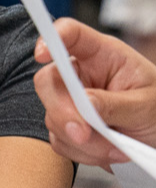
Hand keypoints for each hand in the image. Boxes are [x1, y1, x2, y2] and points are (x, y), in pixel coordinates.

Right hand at [34, 20, 155, 166]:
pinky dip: (82, 153)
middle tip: (83, 134)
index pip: (69, 34)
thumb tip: (85, 105)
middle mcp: (80, 74)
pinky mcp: (67, 126)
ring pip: (52, 118)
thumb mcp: (147, 105)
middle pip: (48, 81)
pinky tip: (107, 152)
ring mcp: (70, 101)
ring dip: (83, 142)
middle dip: (63, 111)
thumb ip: (114, 104)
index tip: (42, 55)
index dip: (51, 38)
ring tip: (115, 149)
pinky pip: (59, 140)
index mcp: (102, 55)